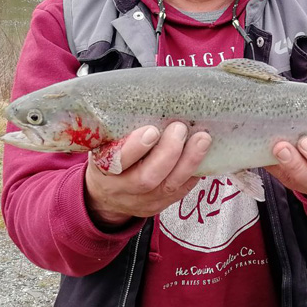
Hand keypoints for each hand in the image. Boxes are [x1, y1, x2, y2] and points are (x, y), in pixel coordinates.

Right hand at [83, 122, 210, 228]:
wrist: (105, 196)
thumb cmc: (107, 159)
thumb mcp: (102, 146)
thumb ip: (118, 132)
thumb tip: (148, 101)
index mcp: (103, 170)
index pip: (118, 161)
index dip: (135, 147)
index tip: (152, 130)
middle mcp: (121, 189)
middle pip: (147, 178)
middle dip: (168, 153)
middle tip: (180, 128)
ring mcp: (142, 201)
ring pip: (168, 186)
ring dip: (189, 161)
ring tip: (202, 139)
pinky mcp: (159, 205)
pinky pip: (180, 192)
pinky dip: (193, 172)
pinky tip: (204, 156)